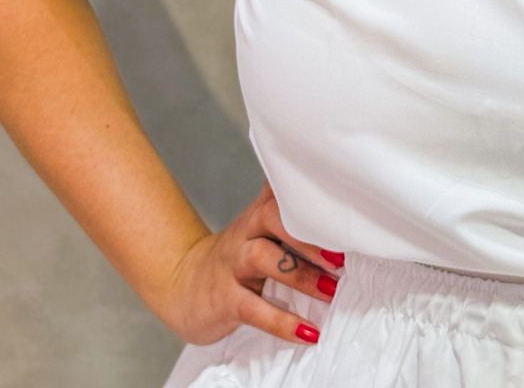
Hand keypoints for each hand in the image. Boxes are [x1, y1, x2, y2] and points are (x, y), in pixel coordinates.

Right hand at [157, 180, 344, 346]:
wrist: (182, 284)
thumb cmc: (235, 257)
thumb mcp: (258, 228)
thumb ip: (290, 213)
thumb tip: (340, 210)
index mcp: (258, 213)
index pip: (282, 191)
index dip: (308, 192)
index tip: (342, 203)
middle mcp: (245, 232)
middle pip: (272, 216)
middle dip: (307, 234)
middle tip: (341, 254)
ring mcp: (232, 264)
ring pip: (263, 258)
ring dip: (301, 274)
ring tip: (331, 290)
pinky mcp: (225, 299)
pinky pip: (254, 308)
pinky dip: (283, 322)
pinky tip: (308, 332)